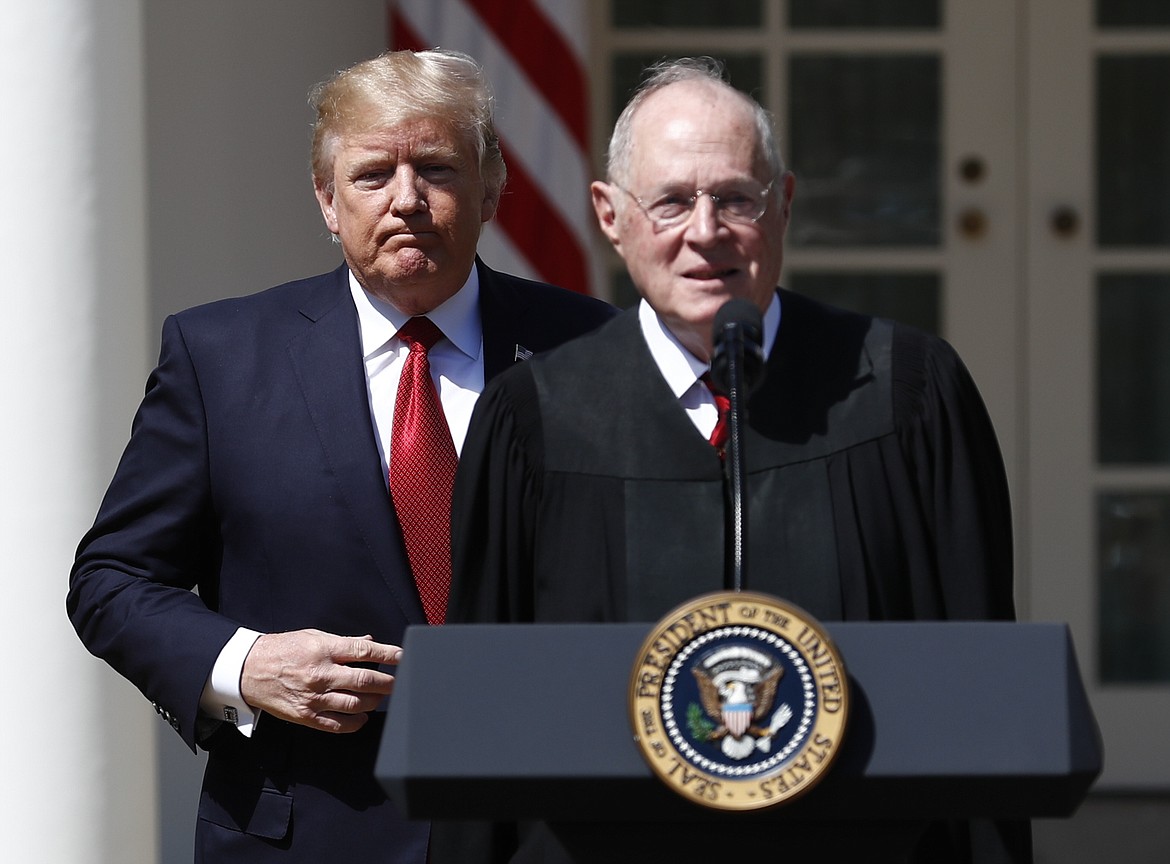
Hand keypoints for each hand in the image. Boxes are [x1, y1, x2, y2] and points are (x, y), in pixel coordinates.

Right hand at [240, 629, 401, 732]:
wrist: (248, 670)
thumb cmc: (282, 650)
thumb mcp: (312, 636)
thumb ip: (342, 642)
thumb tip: (368, 642)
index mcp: (323, 650)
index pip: (364, 652)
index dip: (388, 655)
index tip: (402, 657)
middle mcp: (321, 674)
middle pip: (365, 681)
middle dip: (388, 682)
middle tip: (398, 682)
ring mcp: (314, 697)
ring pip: (355, 704)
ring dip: (374, 702)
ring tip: (380, 697)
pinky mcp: (306, 716)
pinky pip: (338, 725)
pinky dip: (355, 722)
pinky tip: (362, 716)